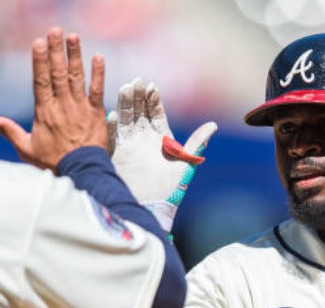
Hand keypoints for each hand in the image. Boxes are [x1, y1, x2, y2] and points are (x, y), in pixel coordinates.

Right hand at [0, 28, 107, 170]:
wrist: (82, 172)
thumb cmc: (54, 162)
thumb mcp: (27, 149)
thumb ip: (10, 132)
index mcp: (44, 112)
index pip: (40, 81)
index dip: (39, 61)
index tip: (38, 43)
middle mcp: (62, 106)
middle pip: (58, 74)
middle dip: (56, 51)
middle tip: (55, 31)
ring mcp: (80, 108)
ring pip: (77, 77)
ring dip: (75, 56)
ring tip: (73, 37)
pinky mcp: (96, 113)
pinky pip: (97, 90)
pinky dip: (99, 74)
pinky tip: (98, 57)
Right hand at [107, 77, 216, 232]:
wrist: (152, 209)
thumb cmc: (170, 190)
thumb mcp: (185, 163)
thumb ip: (196, 143)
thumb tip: (213, 125)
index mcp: (161, 139)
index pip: (156, 113)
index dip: (153, 100)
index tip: (152, 86)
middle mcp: (144, 140)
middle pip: (139, 112)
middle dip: (137, 97)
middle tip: (135, 81)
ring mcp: (128, 146)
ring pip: (125, 120)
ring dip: (124, 105)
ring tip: (125, 89)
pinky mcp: (116, 156)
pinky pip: (111, 138)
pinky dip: (111, 127)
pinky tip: (112, 115)